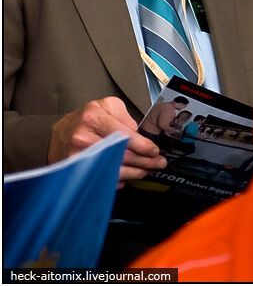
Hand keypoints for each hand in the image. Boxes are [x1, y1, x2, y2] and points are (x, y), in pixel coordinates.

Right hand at [48, 97, 165, 183]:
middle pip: (121, 154)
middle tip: (158, 163)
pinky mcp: (77, 171)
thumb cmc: (86, 119)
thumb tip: (138, 135)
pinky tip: (129, 177)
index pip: (124, 135)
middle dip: (144, 161)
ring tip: (148, 170)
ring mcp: (78, 157)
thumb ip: (125, 117)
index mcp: (93, 118)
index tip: (154, 151)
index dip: (142, 145)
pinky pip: (103, 178)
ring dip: (135, 172)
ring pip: (114, 169)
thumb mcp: (106, 106)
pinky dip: (119, 180)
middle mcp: (83, 138)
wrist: (59, 133)